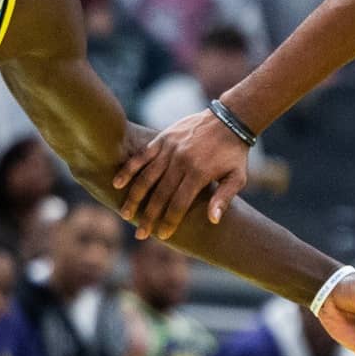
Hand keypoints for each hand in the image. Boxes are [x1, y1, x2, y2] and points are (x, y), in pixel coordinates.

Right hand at [114, 108, 250, 234]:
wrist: (229, 119)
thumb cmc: (234, 154)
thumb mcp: (237, 177)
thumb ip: (224, 198)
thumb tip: (213, 220)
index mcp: (199, 173)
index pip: (179, 203)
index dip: (169, 221)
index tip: (161, 236)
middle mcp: (181, 161)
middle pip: (160, 194)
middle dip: (149, 216)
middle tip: (140, 235)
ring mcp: (170, 149)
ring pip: (147, 177)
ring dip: (134, 197)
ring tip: (125, 214)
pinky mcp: (163, 139)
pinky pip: (142, 156)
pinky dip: (129, 169)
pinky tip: (117, 183)